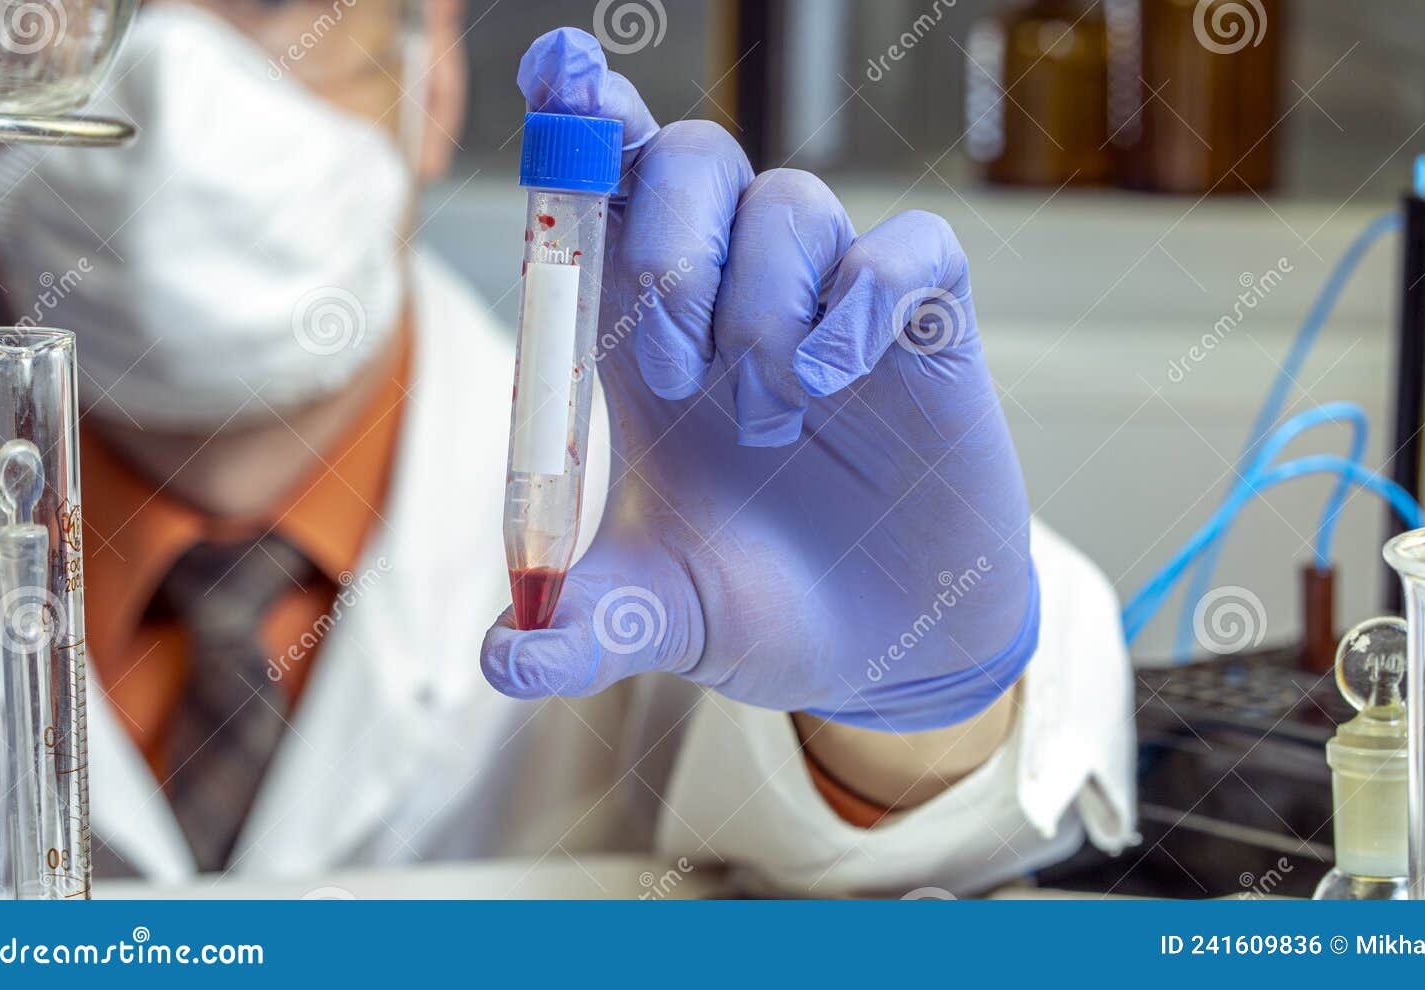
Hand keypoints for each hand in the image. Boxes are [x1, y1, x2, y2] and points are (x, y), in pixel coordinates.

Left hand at [482, 29, 1036, 733]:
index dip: (583, 122)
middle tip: (677, 371)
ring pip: (792, 201)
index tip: (560, 75)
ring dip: (764, 305)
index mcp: (645, 340)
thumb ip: (582, 626)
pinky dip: (868, 295)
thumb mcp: (659, 617)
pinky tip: (841, 376)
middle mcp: (732, 300)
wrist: (884, 653)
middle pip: (692, 158)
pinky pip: (909, 250)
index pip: (609, 192)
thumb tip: (500, 660)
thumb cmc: (762, 608)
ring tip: (774, 419)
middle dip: (669, 244)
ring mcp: (833, 307)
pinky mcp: (923, 330)